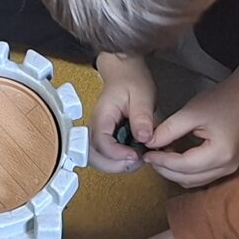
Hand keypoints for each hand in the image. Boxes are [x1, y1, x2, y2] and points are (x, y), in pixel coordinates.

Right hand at [88, 51, 156, 172]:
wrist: (125, 72)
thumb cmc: (131, 80)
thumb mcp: (142, 95)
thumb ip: (142, 117)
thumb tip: (143, 139)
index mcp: (101, 117)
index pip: (100, 143)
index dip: (117, 154)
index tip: (136, 155)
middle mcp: (95, 128)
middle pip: (95, 158)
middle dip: (116, 166)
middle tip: (138, 161)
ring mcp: (100, 134)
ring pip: (100, 160)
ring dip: (118, 165)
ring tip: (140, 158)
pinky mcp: (107, 138)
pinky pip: (109, 156)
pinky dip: (122, 161)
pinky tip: (139, 154)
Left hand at [141, 67, 238, 188]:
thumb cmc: (221, 100)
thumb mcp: (191, 112)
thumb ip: (169, 130)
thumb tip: (149, 143)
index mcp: (220, 154)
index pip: (183, 165)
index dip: (161, 161)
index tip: (146, 153)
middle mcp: (226, 167)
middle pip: (187, 178)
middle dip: (165, 169)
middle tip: (150, 155)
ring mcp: (228, 169)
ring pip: (192, 181)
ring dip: (173, 172)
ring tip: (160, 155)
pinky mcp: (226, 166)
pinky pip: (199, 177)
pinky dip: (184, 171)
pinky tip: (174, 156)